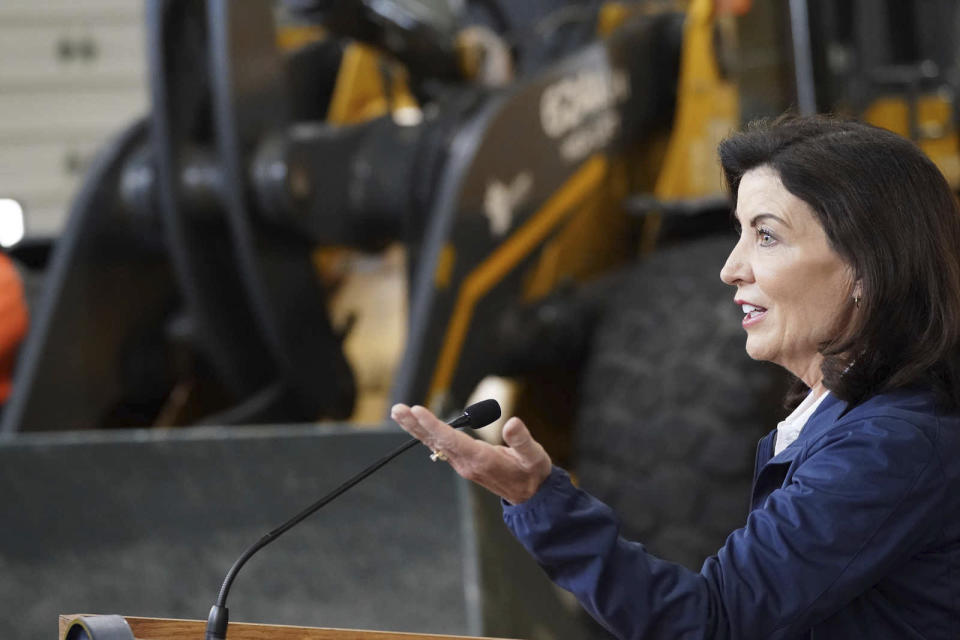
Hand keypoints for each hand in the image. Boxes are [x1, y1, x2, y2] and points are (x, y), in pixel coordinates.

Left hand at [390, 403, 552, 504]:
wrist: (529, 495)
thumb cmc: (532, 473)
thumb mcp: (534, 457)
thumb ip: (523, 441)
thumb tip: (512, 423)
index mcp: (481, 459)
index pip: (452, 440)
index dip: (434, 426)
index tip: (418, 411)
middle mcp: (466, 463)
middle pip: (436, 441)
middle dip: (416, 425)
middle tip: (397, 410)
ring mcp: (462, 464)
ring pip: (435, 443)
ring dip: (416, 428)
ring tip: (399, 412)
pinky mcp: (463, 462)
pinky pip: (441, 445)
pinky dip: (427, 433)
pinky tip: (416, 424)